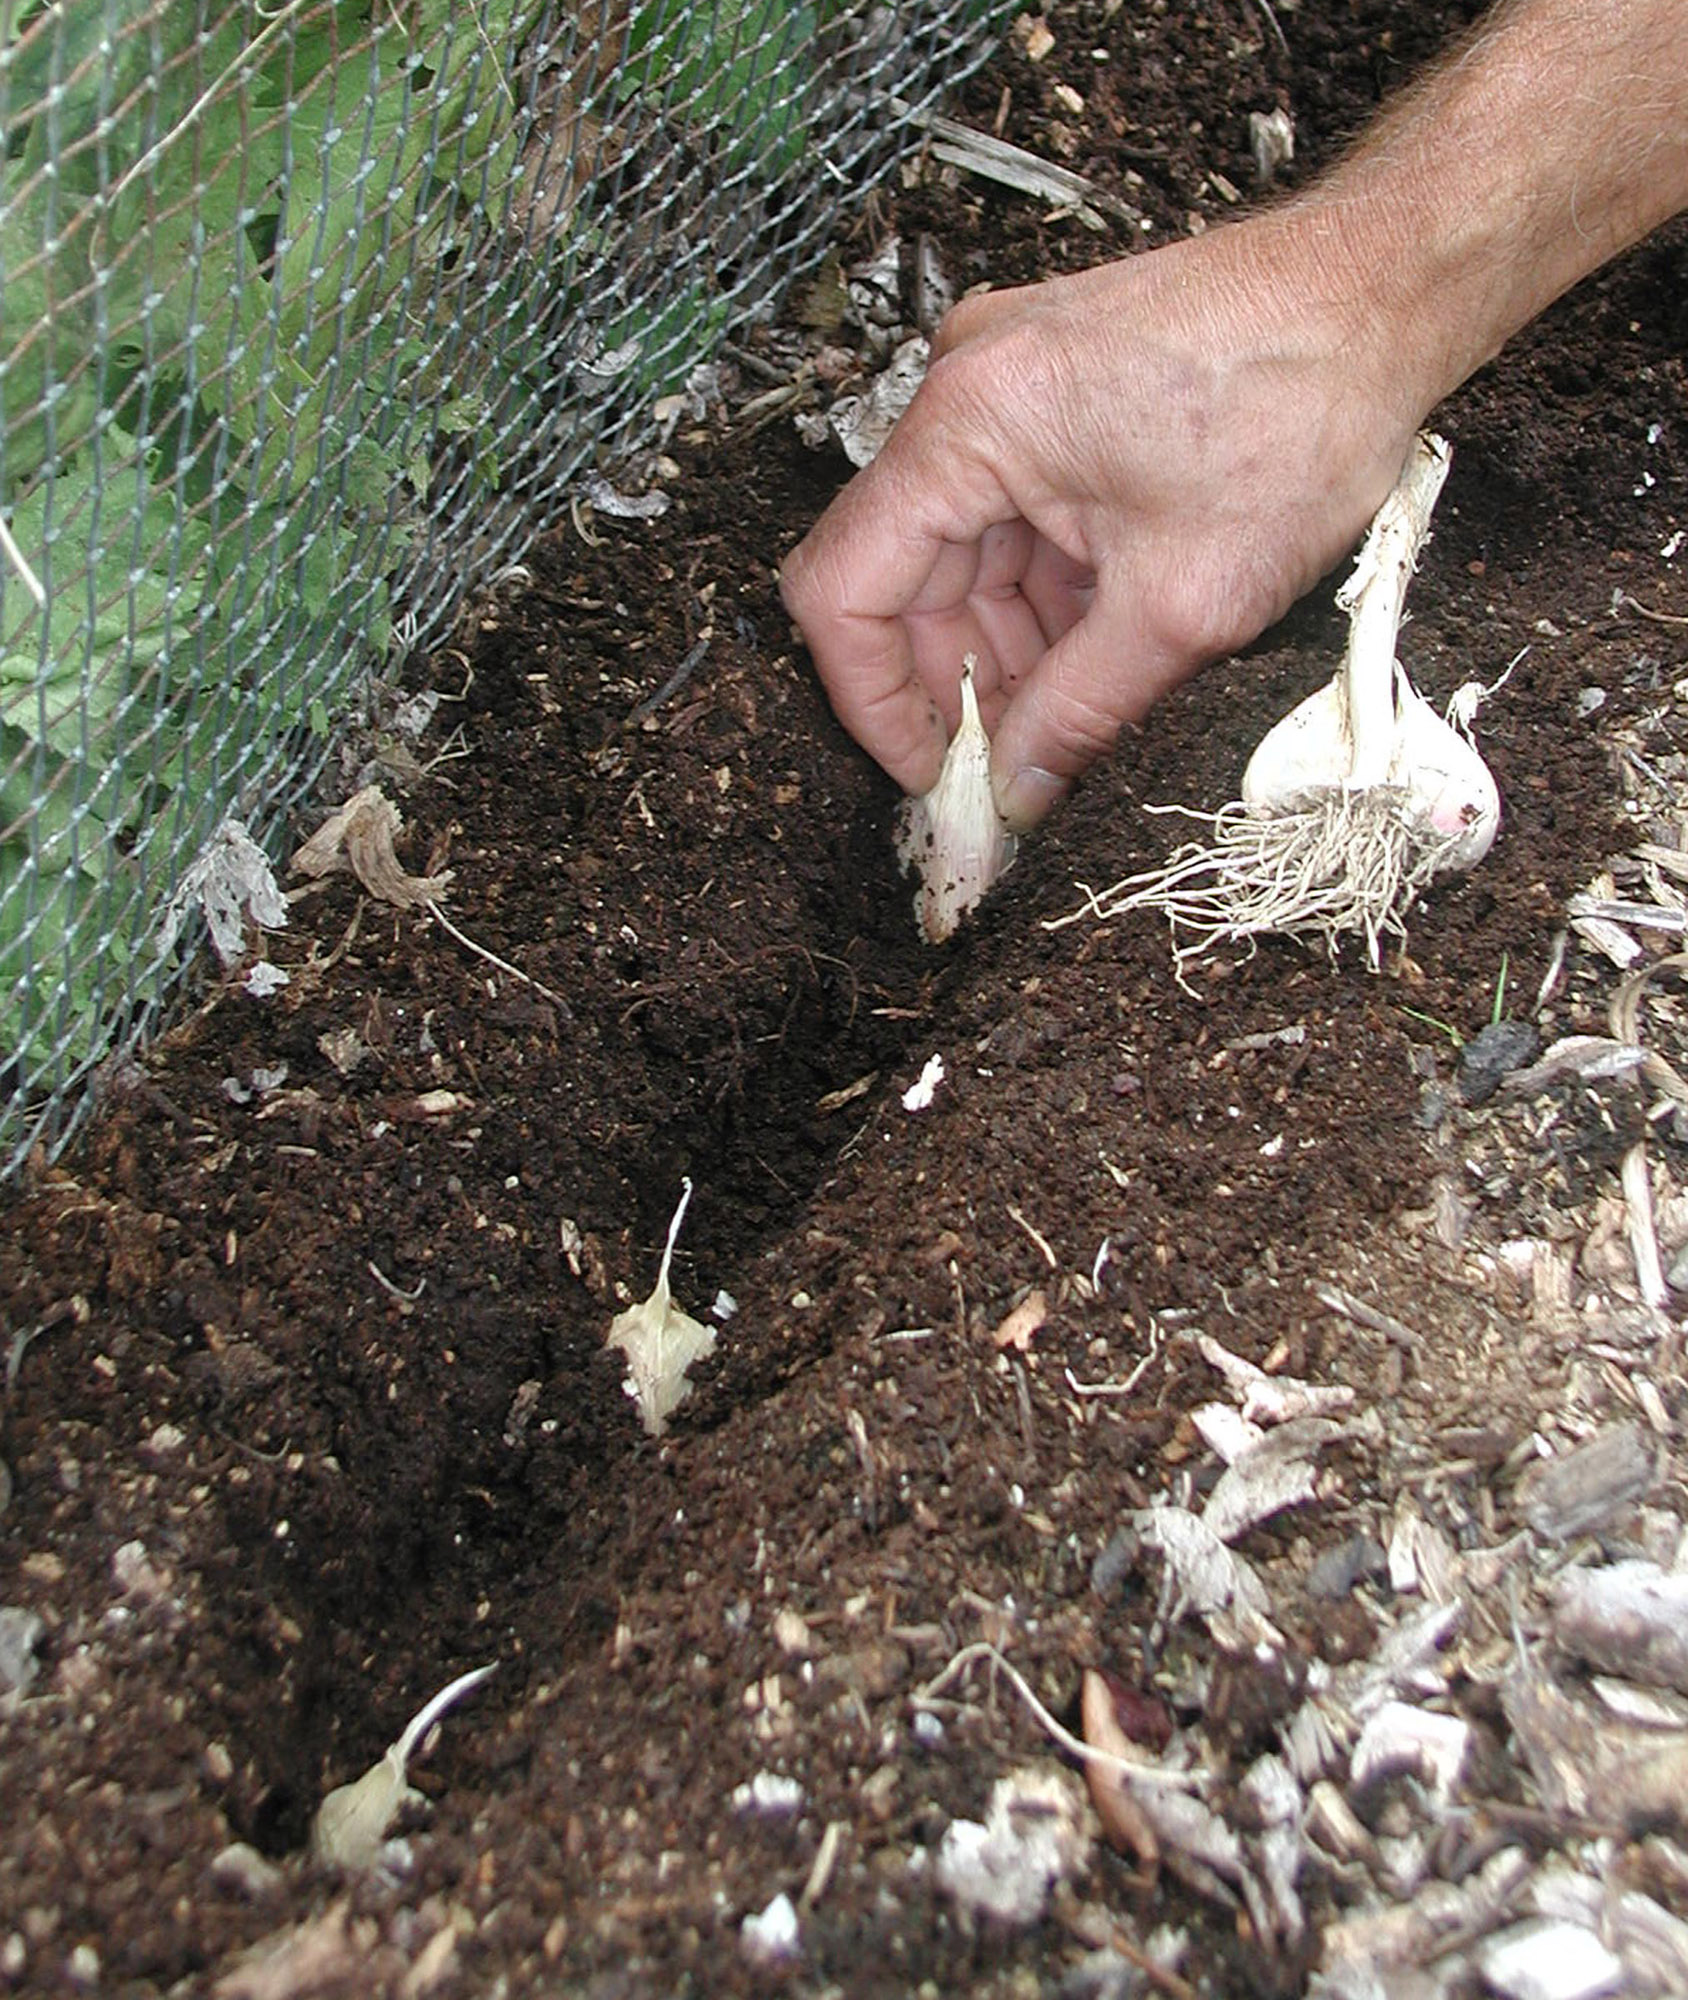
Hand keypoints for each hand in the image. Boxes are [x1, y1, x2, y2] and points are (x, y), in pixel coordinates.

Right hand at [780, 216, 1424, 829]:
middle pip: (902, 577)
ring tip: (1073, 713)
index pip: (844, 590)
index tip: (929, 775)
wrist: (1387, 288)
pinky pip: (1010, 515)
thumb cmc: (1303, 403)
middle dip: (955, 684)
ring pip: (960, 555)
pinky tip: (1098, 646)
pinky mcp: (1051, 389)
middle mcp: (964, 389)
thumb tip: (1017, 793)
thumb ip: (1080, 712)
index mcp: (968, 424)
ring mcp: (1006, 382)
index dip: (873, 702)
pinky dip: (1042, 593)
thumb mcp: (1185, 603)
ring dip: (1006, 646)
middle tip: (1011, 771)